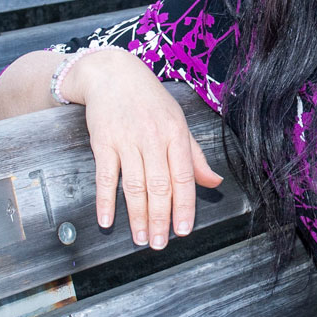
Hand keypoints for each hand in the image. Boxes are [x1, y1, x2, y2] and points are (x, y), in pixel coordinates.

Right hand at [66, 48, 222, 248]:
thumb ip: (194, 156)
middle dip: (160, 218)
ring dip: (137, 216)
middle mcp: (153, 138)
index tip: (183, 230)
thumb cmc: (149, 100)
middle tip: (160, 243)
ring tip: (140, 238)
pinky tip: (107, 220)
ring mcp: (127, 140)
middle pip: (159, 186)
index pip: (184, 177)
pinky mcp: (103, 141)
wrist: (113, 73)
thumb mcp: (178, 122)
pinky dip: (105, 200)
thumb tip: (214, 182)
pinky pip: (105, 176)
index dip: (184, 206)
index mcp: (176, 134)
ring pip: (134, 185)